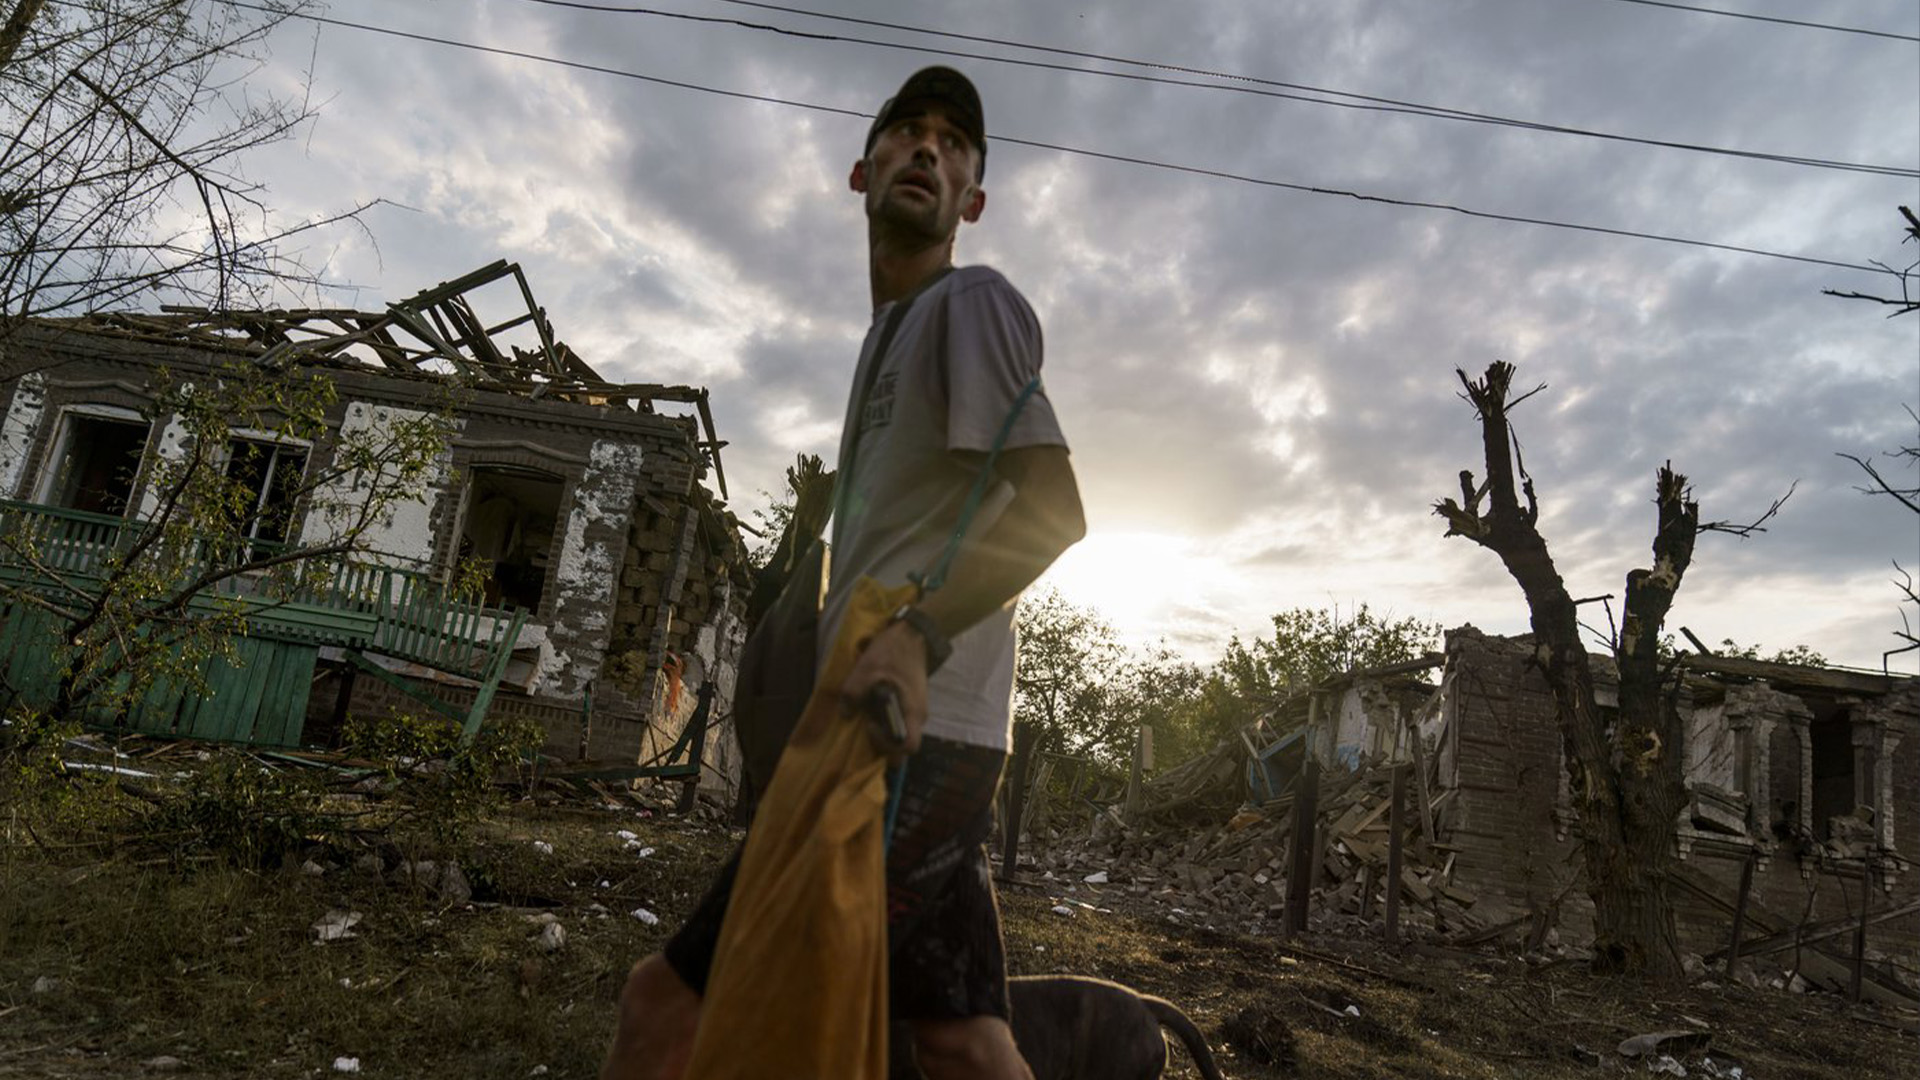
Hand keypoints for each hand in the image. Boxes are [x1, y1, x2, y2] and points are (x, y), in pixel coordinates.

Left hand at [839, 620, 929, 758]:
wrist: (911, 635)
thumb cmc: (892, 652)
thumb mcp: (866, 669)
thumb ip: (853, 694)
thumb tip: (845, 714)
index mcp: (913, 712)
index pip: (908, 747)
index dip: (887, 745)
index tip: (871, 727)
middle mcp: (918, 716)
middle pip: (902, 744)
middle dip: (882, 742)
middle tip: (865, 724)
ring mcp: (915, 710)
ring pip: (899, 732)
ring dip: (882, 729)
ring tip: (866, 713)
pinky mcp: (910, 703)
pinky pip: (899, 720)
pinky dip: (885, 720)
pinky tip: (872, 705)